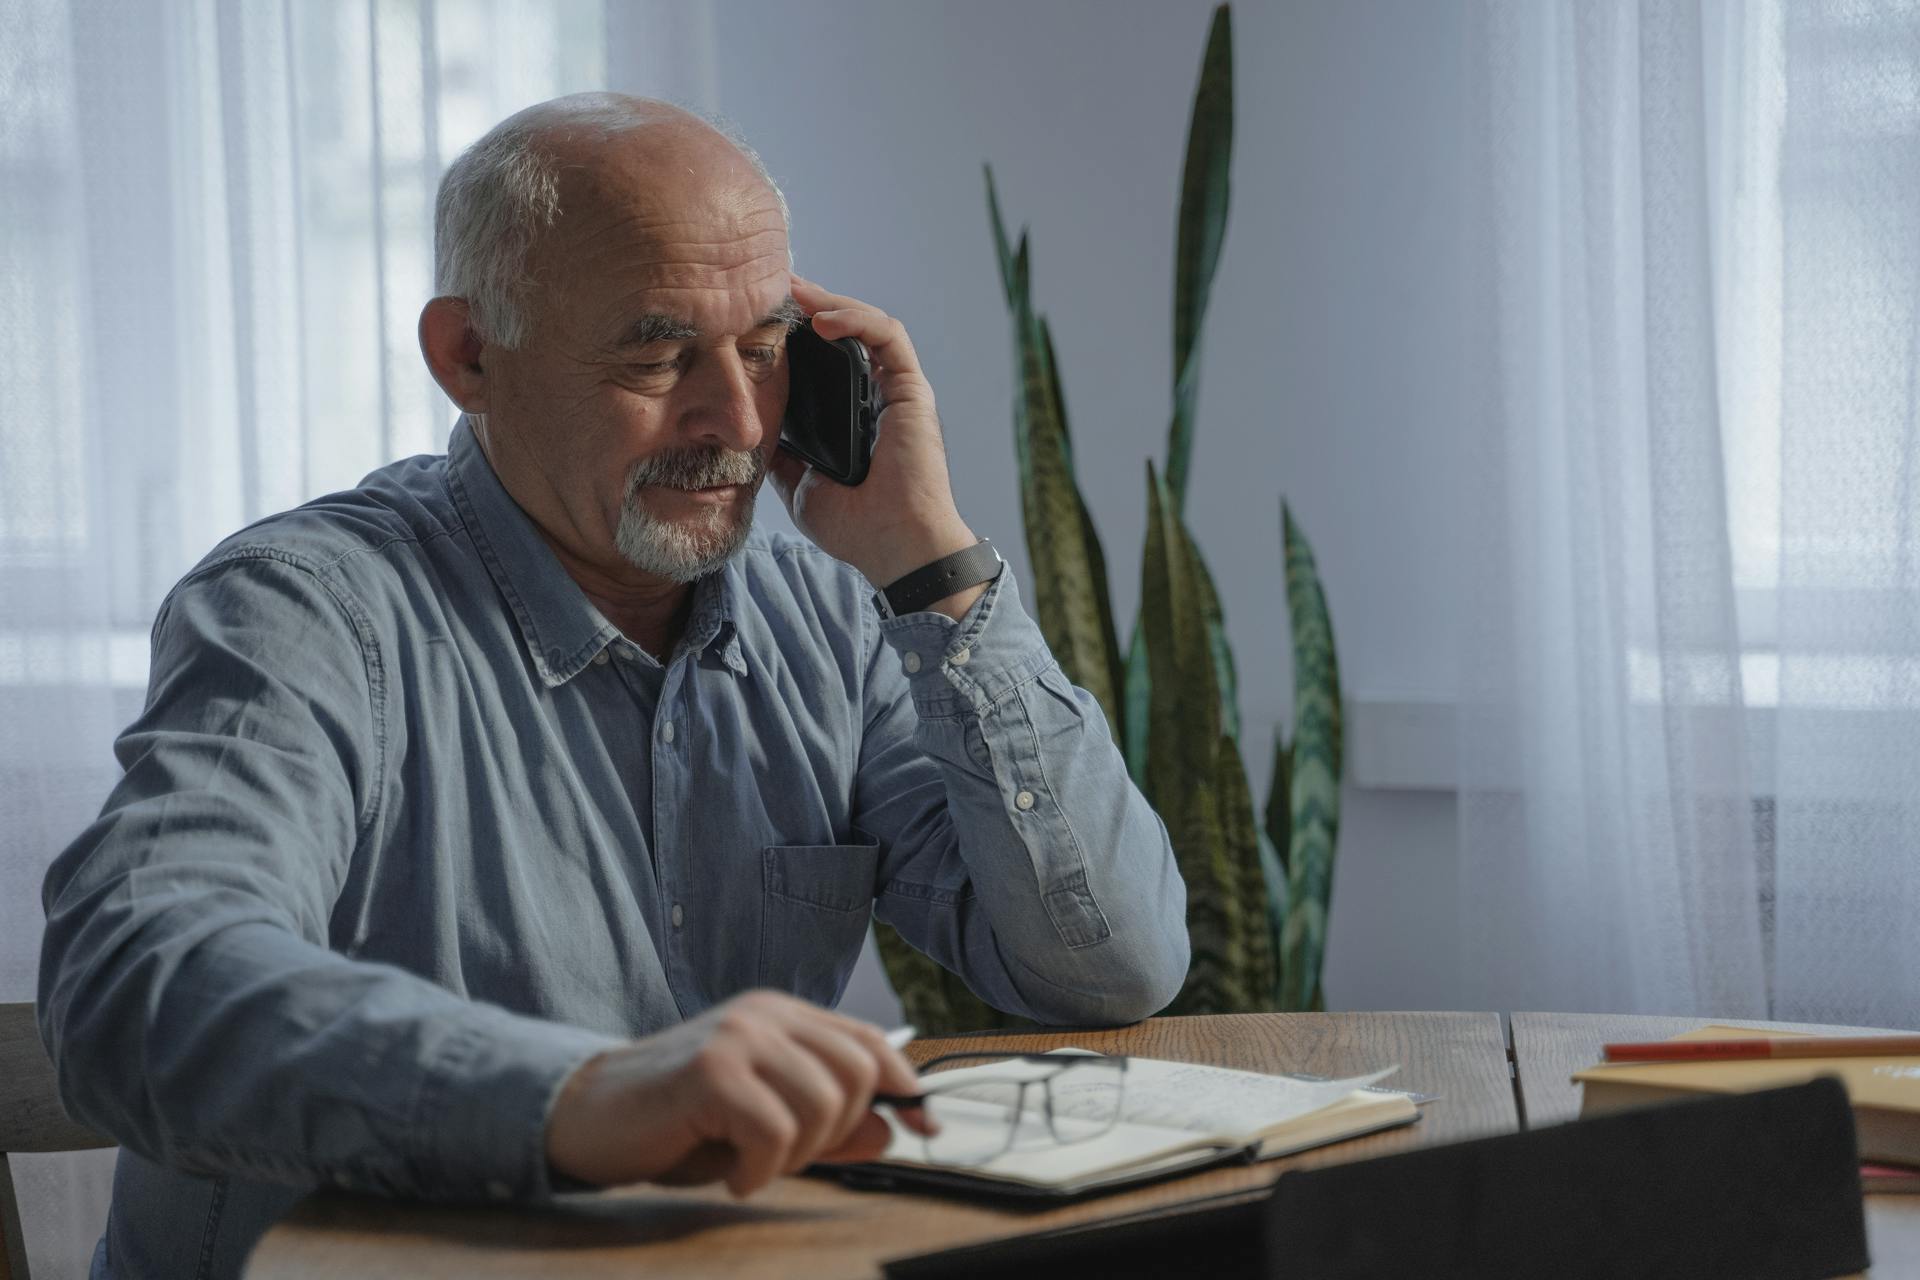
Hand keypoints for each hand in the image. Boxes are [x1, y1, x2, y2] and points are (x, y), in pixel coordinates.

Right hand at [544, 990, 931, 1196]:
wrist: (587, 1115)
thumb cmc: (676, 1122)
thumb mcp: (762, 1123)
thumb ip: (826, 1123)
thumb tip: (890, 1129)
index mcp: (783, 1015)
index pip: (870, 1043)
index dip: (908, 1088)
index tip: (927, 1130)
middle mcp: (765, 1013)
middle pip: (857, 1073)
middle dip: (838, 1132)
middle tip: (789, 1156)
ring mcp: (738, 1035)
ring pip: (821, 1104)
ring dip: (795, 1156)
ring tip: (751, 1163)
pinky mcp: (711, 1069)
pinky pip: (774, 1130)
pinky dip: (759, 1170)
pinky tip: (730, 1174)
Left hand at [768, 276, 980, 596]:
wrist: (895, 550)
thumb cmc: (858, 529)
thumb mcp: (800, 486)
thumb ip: (782, 456)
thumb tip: (748, 431)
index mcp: (855, 417)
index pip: (827, 360)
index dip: (797, 334)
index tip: (761, 318)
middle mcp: (879, 397)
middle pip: (847, 333)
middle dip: (811, 305)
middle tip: (771, 287)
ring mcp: (898, 391)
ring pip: (867, 324)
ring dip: (830, 302)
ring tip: (792, 291)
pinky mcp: (912, 391)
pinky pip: (887, 337)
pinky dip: (856, 319)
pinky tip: (821, 319)